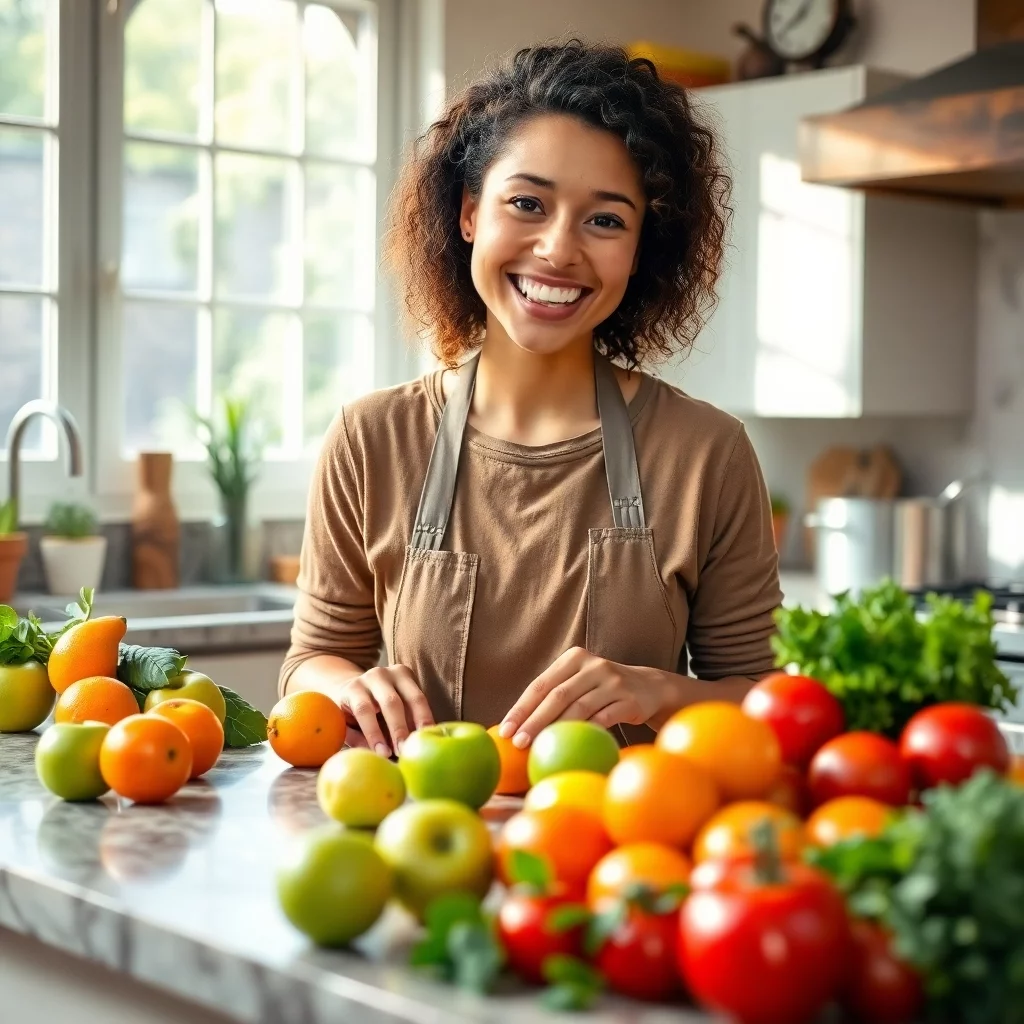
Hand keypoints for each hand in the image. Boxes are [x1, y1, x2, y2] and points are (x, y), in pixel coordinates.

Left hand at [338, 664, 433, 757]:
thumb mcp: (346, 724)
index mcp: (353, 688)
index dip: (374, 732)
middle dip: (399, 729)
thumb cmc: (351, 712)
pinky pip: (421, 697)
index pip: (363, 709)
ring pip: (412, 698)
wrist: (359, 684)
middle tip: (404, 751)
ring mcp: (393, 672)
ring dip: (420, 722)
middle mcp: (374, 676)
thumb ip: (358, 739)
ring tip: (422, 741)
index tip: (384, 754)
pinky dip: (426, 716)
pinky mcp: (407, 674)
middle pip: (390, 702)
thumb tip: (377, 755)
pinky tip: (429, 732)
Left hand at [497, 647, 671, 748]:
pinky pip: (604, 719)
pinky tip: (572, 747)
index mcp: (574, 658)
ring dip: (556, 729)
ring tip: (539, 747)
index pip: (541, 684)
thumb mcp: (579, 680)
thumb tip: (515, 725)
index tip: (506, 730)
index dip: (521, 708)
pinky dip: (586, 732)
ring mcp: (613, 682)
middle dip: (534, 720)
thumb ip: (554, 693)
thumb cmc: (601, 689)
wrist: (649, 687)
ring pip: (579, 707)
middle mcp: (594, 666)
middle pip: (557, 695)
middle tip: (518, 742)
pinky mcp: (630, 700)